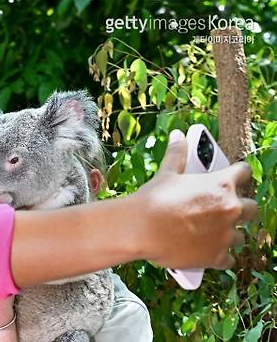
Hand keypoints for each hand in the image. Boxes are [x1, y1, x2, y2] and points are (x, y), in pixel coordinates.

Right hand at [135, 129, 257, 269]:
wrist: (141, 229)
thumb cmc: (154, 199)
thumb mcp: (167, 173)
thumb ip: (177, 154)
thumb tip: (177, 135)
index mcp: (221, 185)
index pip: (245, 173)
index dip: (239, 174)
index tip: (234, 178)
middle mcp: (231, 209)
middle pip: (253, 208)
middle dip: (241, 208)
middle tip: (222, 210)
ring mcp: (226, 235)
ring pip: (241, 236)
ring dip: (230, 234)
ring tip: (211, 233)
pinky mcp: (217, 257)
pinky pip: (228, 259)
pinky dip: (219, 256)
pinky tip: (206, 252)